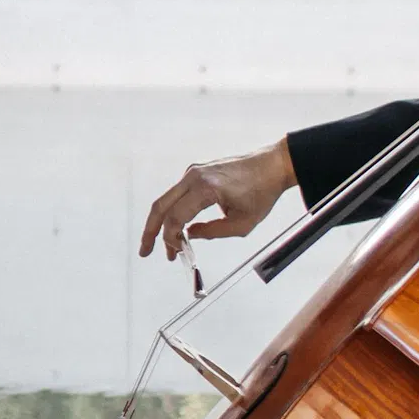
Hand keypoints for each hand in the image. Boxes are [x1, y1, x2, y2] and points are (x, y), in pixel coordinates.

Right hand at [139, 144, 297, 260]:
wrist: (273, 166)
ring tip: (167, 244)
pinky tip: (178, 227)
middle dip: (150, 231)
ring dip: (162, 222)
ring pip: (166, 199)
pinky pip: (177, 194)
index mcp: (206, 188)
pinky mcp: (197, 172)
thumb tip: (191, 235)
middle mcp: (194, 176)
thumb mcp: (242, 223)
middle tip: (145, 251)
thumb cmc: (263, 192)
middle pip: (160, 206)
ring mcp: (193, 172)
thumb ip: (213, 232)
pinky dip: (173, 211)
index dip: (171, 238)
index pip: (176, 216)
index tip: (175, 253)